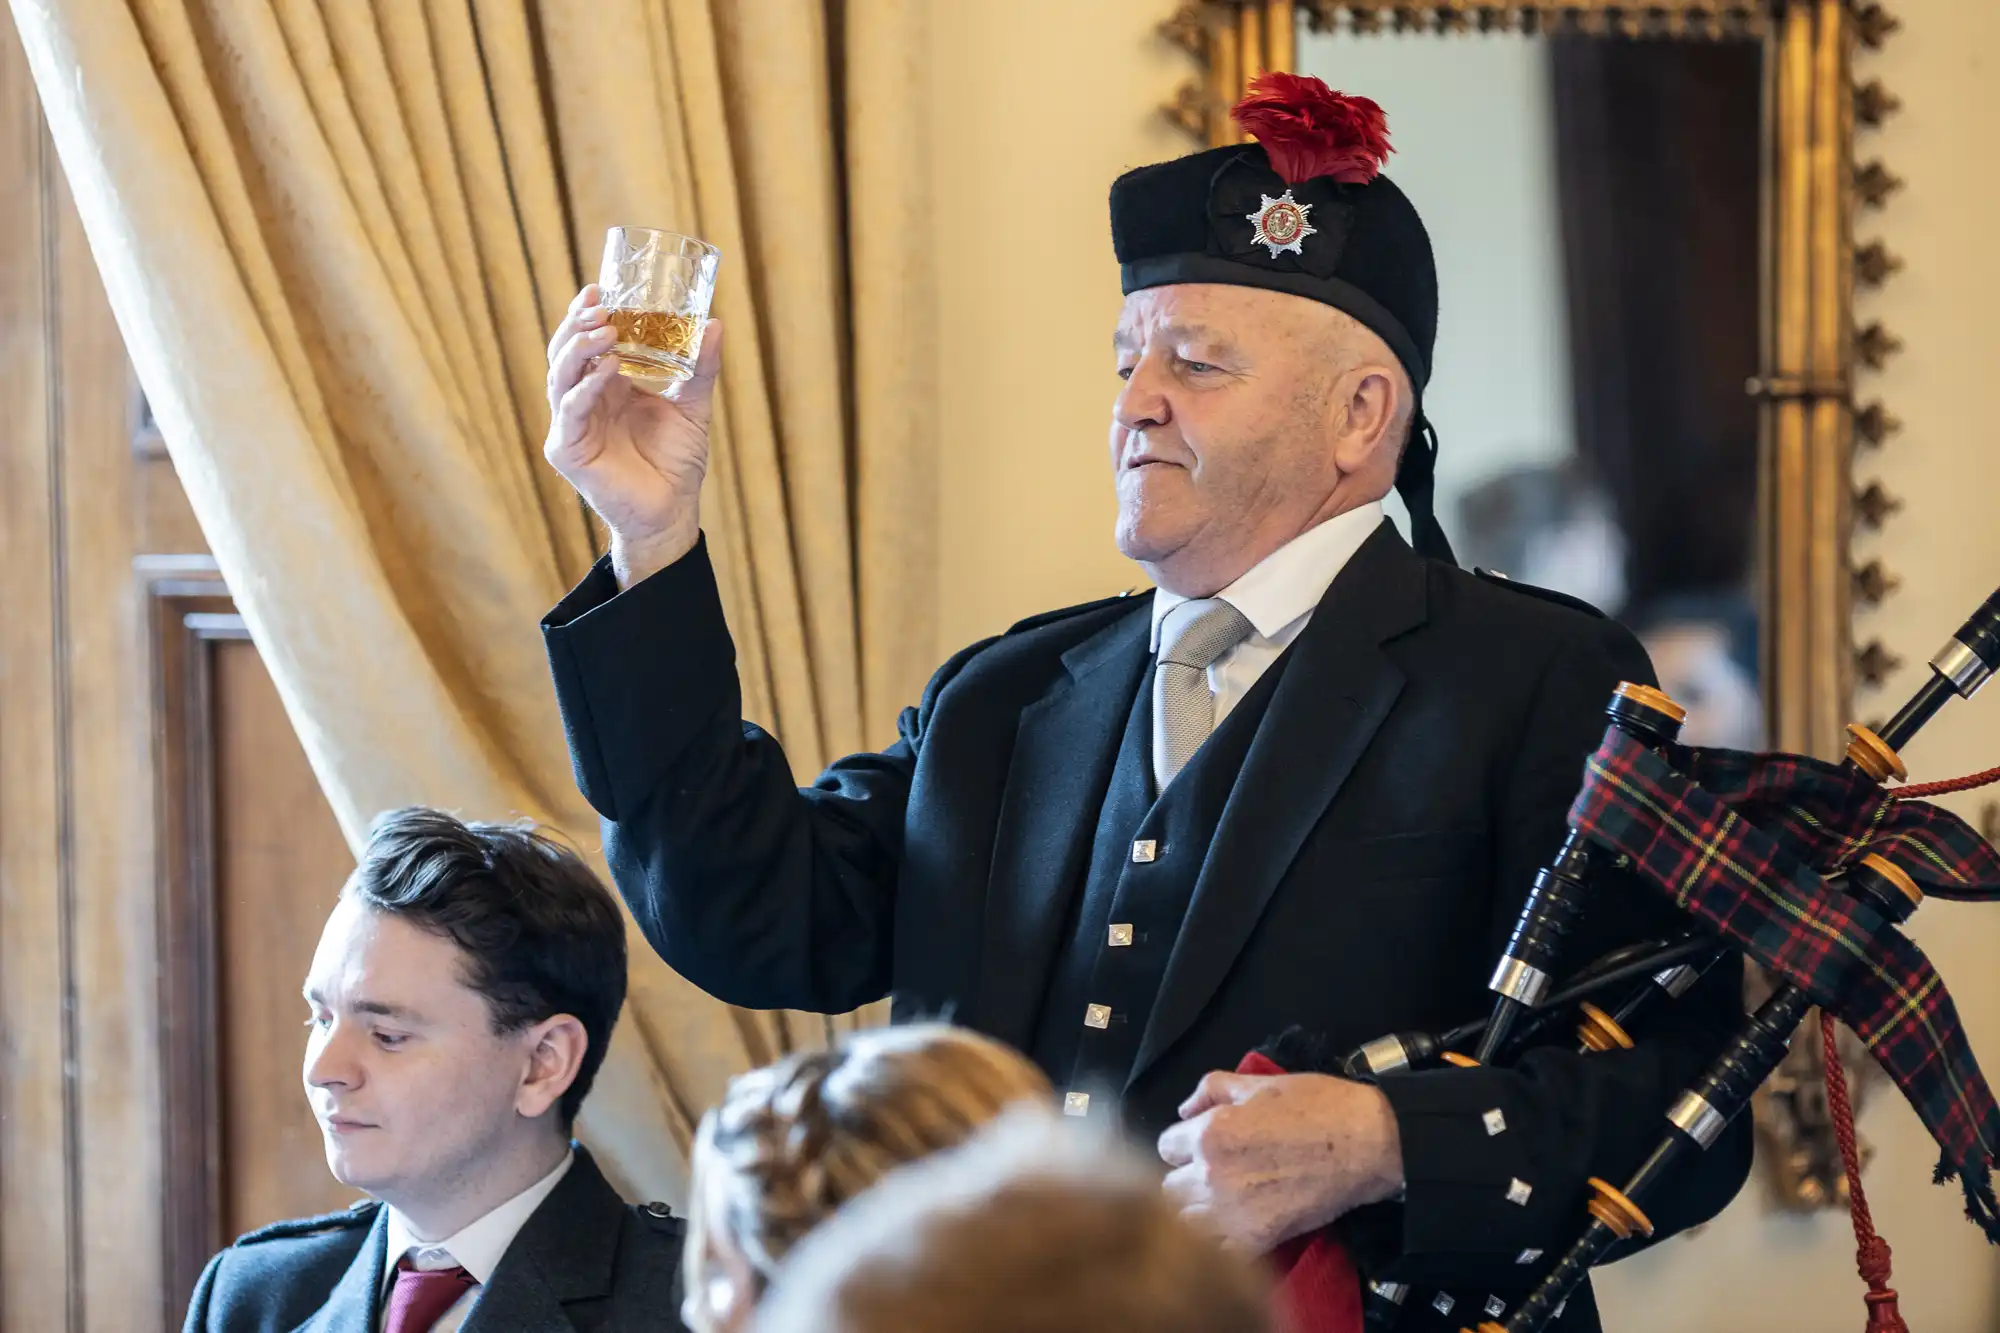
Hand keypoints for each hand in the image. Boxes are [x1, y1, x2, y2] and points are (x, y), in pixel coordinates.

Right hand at [543, 284, 721, 587]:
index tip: (598, 288)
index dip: (584, 314)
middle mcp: (582, 401)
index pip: (584, 341)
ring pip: (560, 376)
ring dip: (579, 349)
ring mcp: (571, 424)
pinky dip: (586, 389)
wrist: (672, 511)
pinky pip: (571, 411)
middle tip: (598, 304)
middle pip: (564, 351)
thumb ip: (700, 367)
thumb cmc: (676, 462)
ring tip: (605, 330)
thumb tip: (714, 323)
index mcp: (605, 386)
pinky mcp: (567, 450)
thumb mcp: (692, 406)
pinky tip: (607, 371)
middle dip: (576, 325)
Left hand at [1158, 1071, 1403, 1254]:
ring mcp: (1231, 1213)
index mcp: (1209, 1133)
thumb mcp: (1261, 1083)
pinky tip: (1238, 1225)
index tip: (1203, 1145)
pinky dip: (1222, 1241)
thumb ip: (1212, 1089)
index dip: (1185, 1143)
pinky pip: (1217, 1249)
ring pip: (1185, 1222)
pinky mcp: (1256, 1240)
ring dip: (1198, 1212)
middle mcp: (1211, 1175)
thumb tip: (1184, 1109)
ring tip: (1224, 1201)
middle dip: (1186, 1178)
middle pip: (1169, 1187)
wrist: (1367, 1145)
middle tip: (1214, 1173)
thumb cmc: (1318, 1107)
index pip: (1165, 1146)